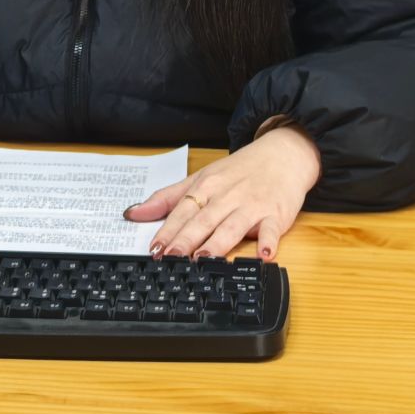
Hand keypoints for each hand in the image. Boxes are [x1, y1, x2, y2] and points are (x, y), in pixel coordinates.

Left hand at [124, 126, 322, 260]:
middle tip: (171, 258)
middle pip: (203, 220)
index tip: (154, 248)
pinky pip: (271, 229)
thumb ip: (167, 199)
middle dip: (186, 239)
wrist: (282, 154)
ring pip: (232, 226)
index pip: (182, 211)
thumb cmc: (238, 171)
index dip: (167, 230)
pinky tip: (263, 255)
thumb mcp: (200, 179)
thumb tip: (132, 214)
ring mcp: (252, 205)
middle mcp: (226, 196)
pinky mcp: (276, 214)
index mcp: (206, 187)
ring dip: (218, 243)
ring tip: (203, 259)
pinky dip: (268, 241)